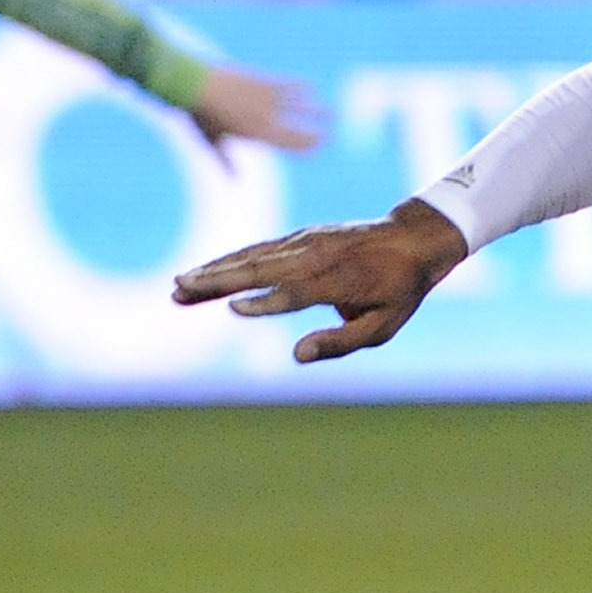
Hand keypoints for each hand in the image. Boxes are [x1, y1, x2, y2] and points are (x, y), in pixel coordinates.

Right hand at [172, 200, 467, 362]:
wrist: (411, 239)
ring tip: (179, 286)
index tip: (232, 309)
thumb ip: (341, 342)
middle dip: (219, 281)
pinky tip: (204, 271)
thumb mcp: (384, 326)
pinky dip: (229, 259)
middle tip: (180, 292)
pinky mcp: (298, 237)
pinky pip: (259, 248)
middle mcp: (318, 256)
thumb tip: (297, 355)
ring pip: (253, 256)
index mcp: (343, 280)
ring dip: (214, 270)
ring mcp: (306, 242)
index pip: (297, 292)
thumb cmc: (399, 291)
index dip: (267, 301)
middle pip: (262, 268)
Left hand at [187, 67, 323, 157]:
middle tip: (332, 133)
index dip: (307, 147)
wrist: (192, 84)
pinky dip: (300, 86)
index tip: (318, 146)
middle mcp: (266, 120)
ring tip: (330, 111)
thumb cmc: (199, 114)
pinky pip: (288, 85)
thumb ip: (226, 161)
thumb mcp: (212, 140)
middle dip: (318, 132)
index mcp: (256, 136)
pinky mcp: (263, 82)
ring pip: (299, 106)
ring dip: (316, 109)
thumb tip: (234, 182)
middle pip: (300, 129)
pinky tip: (311, 86)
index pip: (290, 146)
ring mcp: (267, 100)